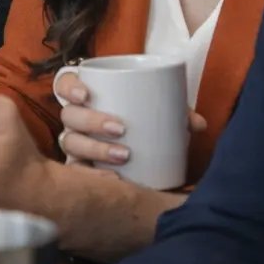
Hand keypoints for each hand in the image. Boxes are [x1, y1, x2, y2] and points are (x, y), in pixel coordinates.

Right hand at [55, 72, 205, 167]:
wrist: (140, 154)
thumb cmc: (142, 121)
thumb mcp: (156, 111)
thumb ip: (175, 113)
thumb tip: (198, 124)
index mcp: (86, 96)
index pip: (64, 84)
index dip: (69, 87)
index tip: (86, 94)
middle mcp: (75, 120)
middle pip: (69, 115)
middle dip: (91, 121)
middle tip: (120, 128)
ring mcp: (75, 144)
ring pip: (70, 143)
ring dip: (95, 148)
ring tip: (123, 155)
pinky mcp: (80, 168)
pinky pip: (77, 172)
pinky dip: (91, 175)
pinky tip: (112, 179)